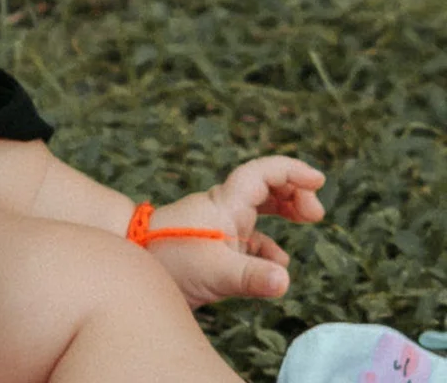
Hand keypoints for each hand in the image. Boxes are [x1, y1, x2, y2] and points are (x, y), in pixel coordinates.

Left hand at [143, 156, 325, 307]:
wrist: (133, 262)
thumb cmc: (169, 260)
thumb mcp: (215, 271)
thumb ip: (252, 277)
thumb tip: (285, 281)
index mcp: (224, 203)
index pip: (260, 174)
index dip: (289, 171)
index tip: (318, 179)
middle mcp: (223, 208)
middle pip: (263, 186)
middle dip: (293, 191)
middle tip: (316, 212)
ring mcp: (220, 226)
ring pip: (258, 207)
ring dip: (284, 209)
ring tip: (309, 218)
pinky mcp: (216, 246)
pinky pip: (250, 238)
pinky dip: (268, 246)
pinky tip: (279, 265)